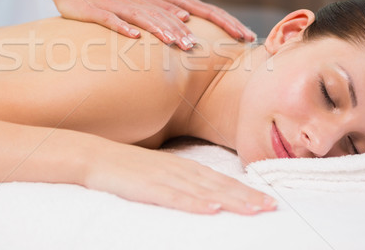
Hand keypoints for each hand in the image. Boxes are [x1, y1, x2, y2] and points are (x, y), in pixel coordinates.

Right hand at [51, 0, 199, 49]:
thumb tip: (160, 34)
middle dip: (174, 31)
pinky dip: (123, 27)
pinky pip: (111, 20)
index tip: (194, 42)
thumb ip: (141, 18)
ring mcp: (113, 6)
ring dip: (156, 29)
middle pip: (156, 17)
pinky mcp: (95, 11)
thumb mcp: (124, 8)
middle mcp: (129, 2)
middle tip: (189, 46)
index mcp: (137, 2)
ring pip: (139, 17)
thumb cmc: (99, 2)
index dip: (179, 27)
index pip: (163, 15)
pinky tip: (134, 36)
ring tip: (171, 41)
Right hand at [83, 142, 277, 214]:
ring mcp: (163, 177)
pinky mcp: (147, 187)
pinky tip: (211, 210)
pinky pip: (174, 197)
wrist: (94, 156)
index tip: (266, 199)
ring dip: (230, 200)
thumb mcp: (157, 170)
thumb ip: (179, 179)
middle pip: (218, 185)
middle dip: (246, 196)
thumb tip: (201, 193)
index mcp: (181, 166)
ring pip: (203, 191)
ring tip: (253, 209)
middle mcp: (178, 170)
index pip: (219, 179)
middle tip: (270, 207)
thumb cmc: (125, 166)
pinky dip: (194, 204)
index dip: (244, 190)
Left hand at [127, 0, 256, 41]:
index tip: (240, 35)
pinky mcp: (190, 11)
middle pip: (220, 14)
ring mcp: (192, 7)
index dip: (227, 24)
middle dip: (236, 26)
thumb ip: (166, 9)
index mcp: (185, 1)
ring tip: (247, 38)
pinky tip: (230, 35)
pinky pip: (210, 18)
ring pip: (217, 15)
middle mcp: (192, 4)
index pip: (212, 13)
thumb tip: (185, 17)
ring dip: (232, 26)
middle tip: (252, 39)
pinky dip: (222, 25)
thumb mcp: (151, 2)